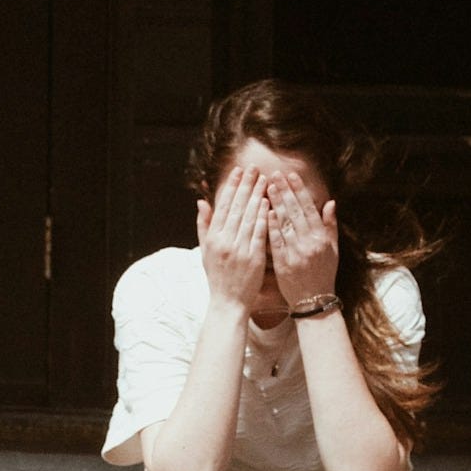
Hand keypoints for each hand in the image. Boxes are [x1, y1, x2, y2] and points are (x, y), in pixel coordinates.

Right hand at [197, 166, 267, 311]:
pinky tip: (268, 203)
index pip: (223, 206)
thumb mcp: (205, 251)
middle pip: (237, 207)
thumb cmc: (217, 277)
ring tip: (265, 179)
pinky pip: (259, 233)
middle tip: (254, 168)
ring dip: (257, 195)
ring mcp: (239, 249)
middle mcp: (224, 242)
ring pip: (249, 217)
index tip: (238, 171)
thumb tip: (201, 202)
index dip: (231, 187)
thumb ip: (203, 225)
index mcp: (213, 238)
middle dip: (246, 185)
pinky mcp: (253, 258)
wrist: (227, 302)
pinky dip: (263, 217)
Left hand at [266, 170, 338, 306]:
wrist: (314, 301)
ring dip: (275, 203)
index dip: (299, 190)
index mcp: (321, 237)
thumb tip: (330, 202)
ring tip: (267, 187)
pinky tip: (265, 212)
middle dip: (284, 191)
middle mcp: (309, 242)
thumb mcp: (333, 249)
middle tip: (274, 174)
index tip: (291, 175)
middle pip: (295, 211)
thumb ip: (331, 225)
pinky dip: (271, 225)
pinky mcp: (283, 263)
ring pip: (284, 223)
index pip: (309, 208)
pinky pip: (276, 241)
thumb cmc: (324, 274)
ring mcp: (296, 252)